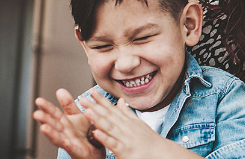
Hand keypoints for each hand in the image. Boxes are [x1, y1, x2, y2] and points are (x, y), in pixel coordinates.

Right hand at [33, 88, 104, 158]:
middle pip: (53, 125)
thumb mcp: (78, 116)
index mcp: (65, 122)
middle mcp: (64, 132)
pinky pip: (72, 148)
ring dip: (51, 133)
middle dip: (45, 120)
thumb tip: (60, 90)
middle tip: (37, 114)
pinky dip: (68, 145)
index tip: (39, 100)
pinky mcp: (77, 151)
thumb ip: (68, 105)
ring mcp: (69, 142)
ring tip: (44, 127)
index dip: (47, 107)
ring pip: (58, 137)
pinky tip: (65, 142)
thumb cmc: (86, 133)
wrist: (97, 149)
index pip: (54, 113)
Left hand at [81, 89, 201, 158]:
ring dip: (98, 119)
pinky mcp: (125, 151)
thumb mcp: (138, 124)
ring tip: (87, 111)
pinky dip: (105, 138)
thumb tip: (120, 101)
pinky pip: (113, 144)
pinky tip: (96, 133)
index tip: (92, 91)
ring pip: (110, 127)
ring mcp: (125, 138)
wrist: (162, 153)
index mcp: (127, 122)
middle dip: (94, 107)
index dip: (101, 100)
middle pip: (108, 116)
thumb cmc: (150, 141)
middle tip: (82, 98)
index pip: (112, 109)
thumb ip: (127, 113)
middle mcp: (125, 128)